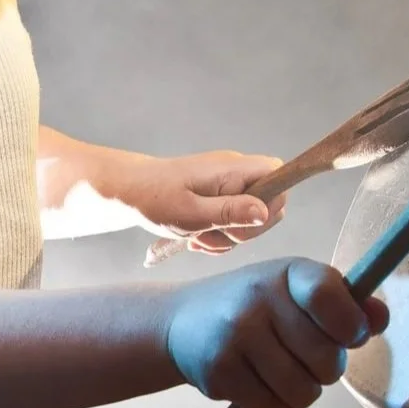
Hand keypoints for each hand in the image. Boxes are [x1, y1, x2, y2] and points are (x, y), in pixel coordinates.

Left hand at [108, 149, 288, 255]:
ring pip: (250, 221)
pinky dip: (218, 237)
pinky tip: (197, 238)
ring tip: (197, 237)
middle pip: (269, 206)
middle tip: (213, 234)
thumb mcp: (192, 213)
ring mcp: (229, 186)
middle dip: (245, 231)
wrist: (128, 193)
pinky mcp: (220, 198)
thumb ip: (230, 213)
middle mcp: (236, 174)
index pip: (280, 176)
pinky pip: (234, 224)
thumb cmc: (155, 199)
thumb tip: (265, 212)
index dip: (273, 204)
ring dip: (227, 238)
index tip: (245, 223)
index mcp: (233, 169)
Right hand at [163, 257, 390, 407]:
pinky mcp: (219, 374)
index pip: (328, 295)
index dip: (351, 326)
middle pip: (328, 359)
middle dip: (327, 369)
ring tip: (286, 376)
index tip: (349, 336)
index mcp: (285, 273)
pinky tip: (269, 394)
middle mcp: (257, 299)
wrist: (181, 323)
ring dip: (305, 393)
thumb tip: (380, 318)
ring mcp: (235, 337)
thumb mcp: (295, 291)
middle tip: (307, 358)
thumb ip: (344, 304)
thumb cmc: (256, 306)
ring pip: (305, 393)